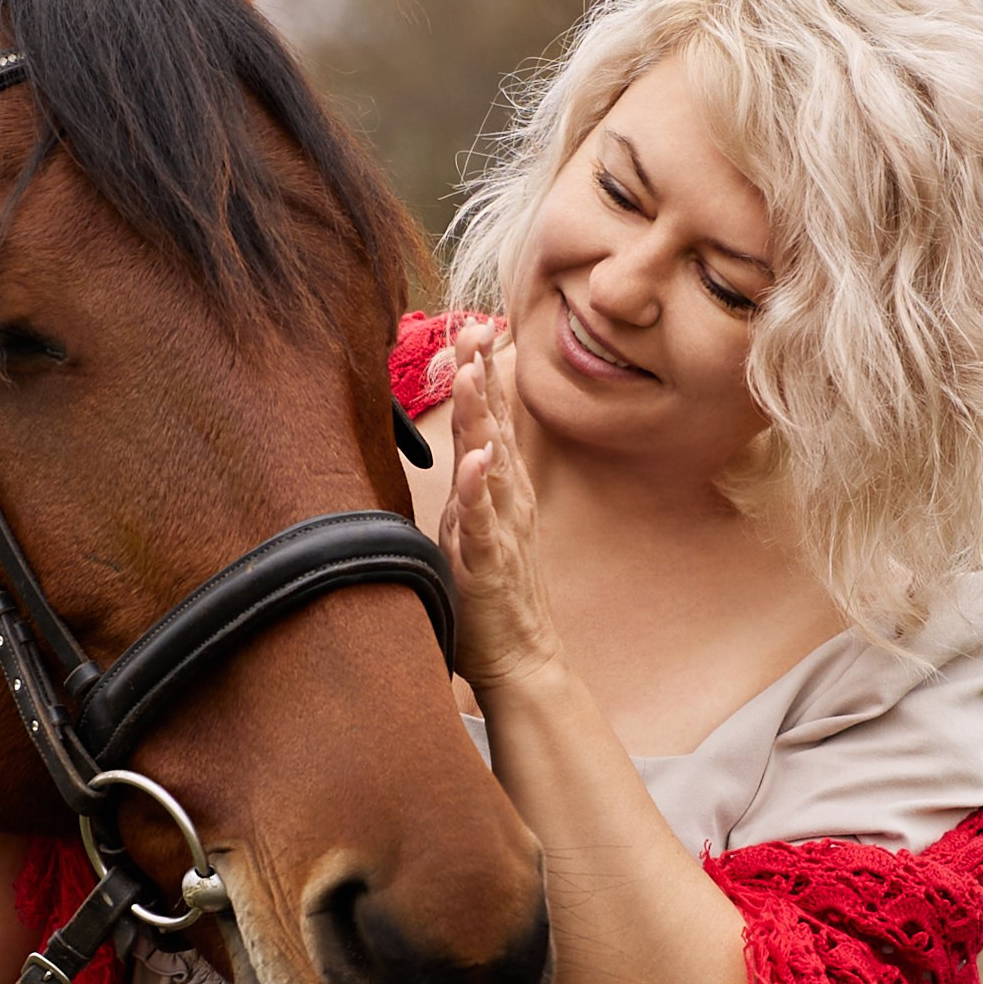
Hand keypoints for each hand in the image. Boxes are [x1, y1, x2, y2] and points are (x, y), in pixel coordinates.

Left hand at [441, 316, 561, 698]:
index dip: (483, 372)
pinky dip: (477, 488)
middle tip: (473, 326)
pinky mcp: (488, 561)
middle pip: (494, 425)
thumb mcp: (475, 527)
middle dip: (483, 374)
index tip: (472, 326)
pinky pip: (481, 520)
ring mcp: (499, 528)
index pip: (492, 419)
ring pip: (489, 462)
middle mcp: (505, 500)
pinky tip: (475, 459)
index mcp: (499, 489)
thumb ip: (469, 488)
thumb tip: (460, 450)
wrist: (521, 657)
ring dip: (482, 416)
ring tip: (474, 371)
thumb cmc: (492, 595)